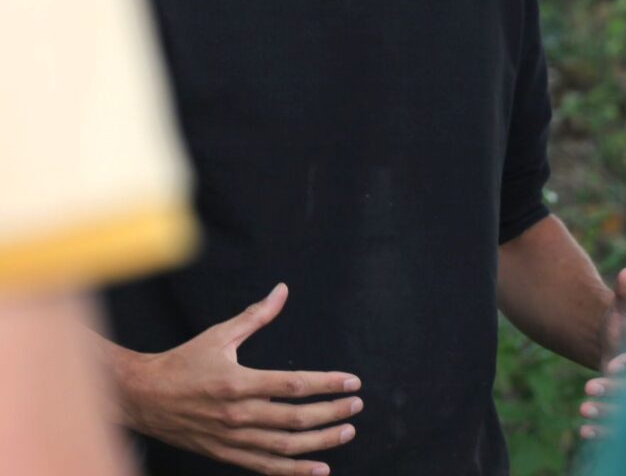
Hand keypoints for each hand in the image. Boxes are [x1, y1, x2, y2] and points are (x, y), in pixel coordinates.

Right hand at [117, 283, 362, 474]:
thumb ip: (256, 316)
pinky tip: (319, 469)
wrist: (145, 398)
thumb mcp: (219, 335)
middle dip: (331, 413)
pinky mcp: (227, 455)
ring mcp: (233, 439)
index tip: (352, 381)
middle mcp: (238, 414)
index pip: (293, 385)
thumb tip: (282, 291)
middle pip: (295, 418)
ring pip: (285, 446)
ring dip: (320, 442)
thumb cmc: (184, 362)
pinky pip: (267, 467)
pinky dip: (294, 471)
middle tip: (356, 405)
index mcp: (238, 382)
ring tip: (346, 432)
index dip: (326, 384)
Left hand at [579, 267, 625, 441]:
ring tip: (584, 410)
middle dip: (616, 391)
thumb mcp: (625, 307)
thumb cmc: (625, 322)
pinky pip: (620, 427)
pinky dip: (604, 431)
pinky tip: (584, 431)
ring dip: (607, 414)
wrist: (620, 344)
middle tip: (589, 388)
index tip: (611, 366)